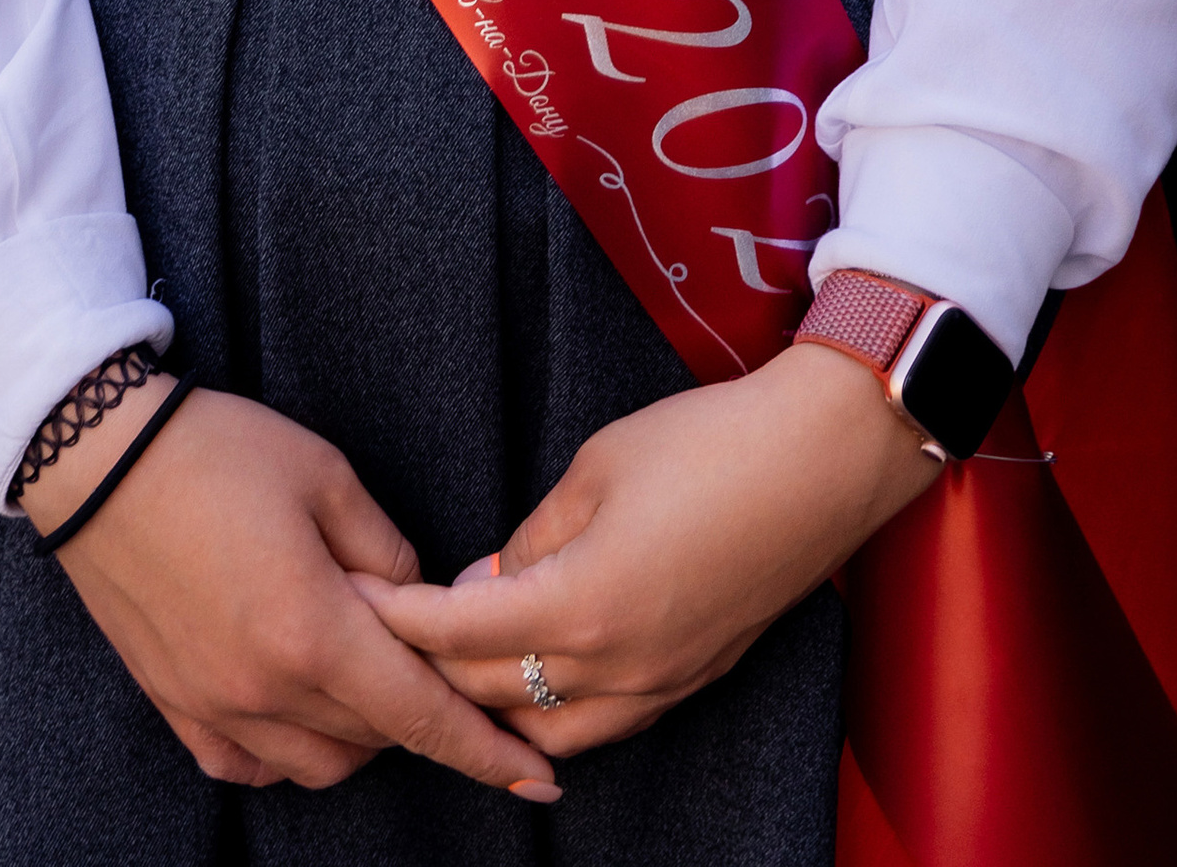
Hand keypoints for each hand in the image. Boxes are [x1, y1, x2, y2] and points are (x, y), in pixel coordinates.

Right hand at [24, 381, 561, 799]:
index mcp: (311, 629)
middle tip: (448, 670)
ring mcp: (214, 707)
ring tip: (375, 675)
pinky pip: (250, 766)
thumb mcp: (325, 476)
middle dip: (425, 715)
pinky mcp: (175, 706)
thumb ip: (387, 551)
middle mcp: (263, 688)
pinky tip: (305, 708)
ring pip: (318, 764)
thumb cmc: (216, 452)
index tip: (539, 778)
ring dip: (363, 736)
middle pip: (376, 739)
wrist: (96, 459)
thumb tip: (419, 601)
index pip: (419, 713)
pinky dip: (292, 751)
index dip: (484, 749)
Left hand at [355, 341, 939, 758]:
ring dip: (494, 704)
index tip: (353, 601)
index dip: (398, 618)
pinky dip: (555, 710)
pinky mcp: (693, 679)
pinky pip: (603, 723)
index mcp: (581, 607)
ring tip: (457, 661)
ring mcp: (659, 684)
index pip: (457, 632)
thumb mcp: (598, 466)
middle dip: (430, 665)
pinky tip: (538, 671)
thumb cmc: (709, 443)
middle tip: (386, 631)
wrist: (823, 459)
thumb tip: (490, 582)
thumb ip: (533, 535)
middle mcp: (616, 668)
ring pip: (546, 733)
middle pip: (490, 692)